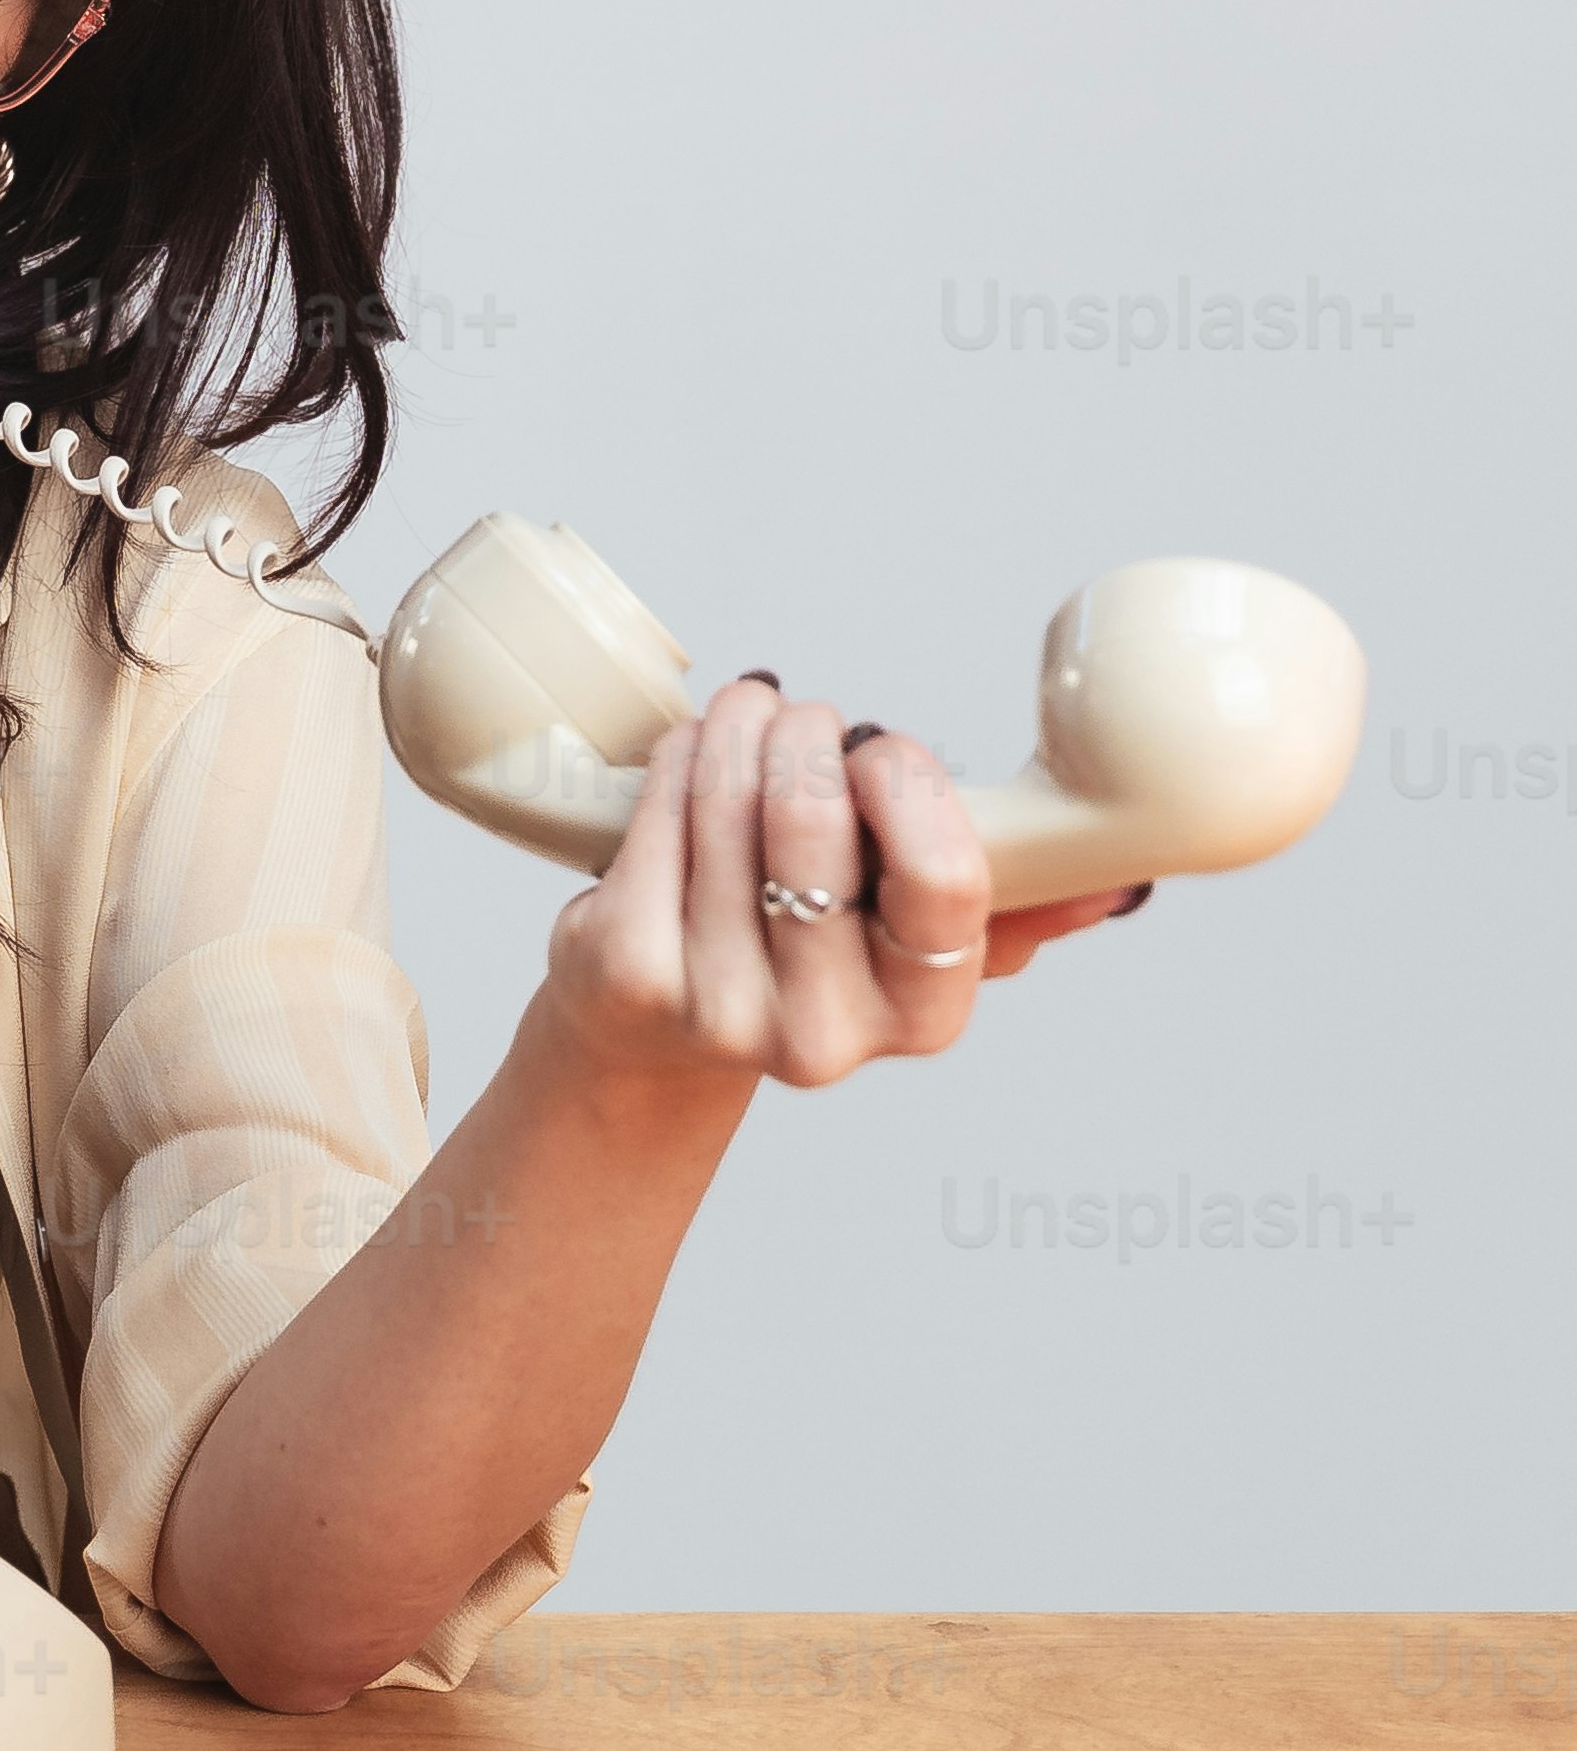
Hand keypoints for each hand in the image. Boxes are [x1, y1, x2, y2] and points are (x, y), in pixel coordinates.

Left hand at [531, 676, 1147, 1094]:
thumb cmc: (801, 957)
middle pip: (812, 818)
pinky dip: (677, 756)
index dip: (905, 780)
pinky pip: (659, 814)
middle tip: (802, 717)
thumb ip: (1018, 906)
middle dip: (806, 731)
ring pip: (728, 800)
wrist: (656, 1037)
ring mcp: (720, 1006)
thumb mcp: (913, 942)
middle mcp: (825, 1031)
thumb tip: (1118, 884)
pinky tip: (691, 751)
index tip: (878, 749)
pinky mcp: (630, 969)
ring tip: (747, 713)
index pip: (943, 876)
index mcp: (924, 1013)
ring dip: (738, 725)